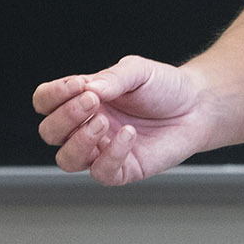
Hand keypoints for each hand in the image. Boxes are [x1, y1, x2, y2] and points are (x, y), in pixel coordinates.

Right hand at [31, 54, 215, 185]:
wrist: (198, 106)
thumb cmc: (164, 88)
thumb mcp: (138, 71)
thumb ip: (112, 78)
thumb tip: (87, 90)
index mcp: (83, 100)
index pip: (45, 102)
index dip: (52, 96)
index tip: (77, 85)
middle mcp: (87, 126)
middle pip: (50, 132)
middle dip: (65, 117)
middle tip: (93, 102)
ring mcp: (102, 150)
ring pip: (67, 160)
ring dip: (79, 141)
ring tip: (104, 122)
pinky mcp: (122, 169)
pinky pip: (101, 172)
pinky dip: (111, 154)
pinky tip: (129, 135)